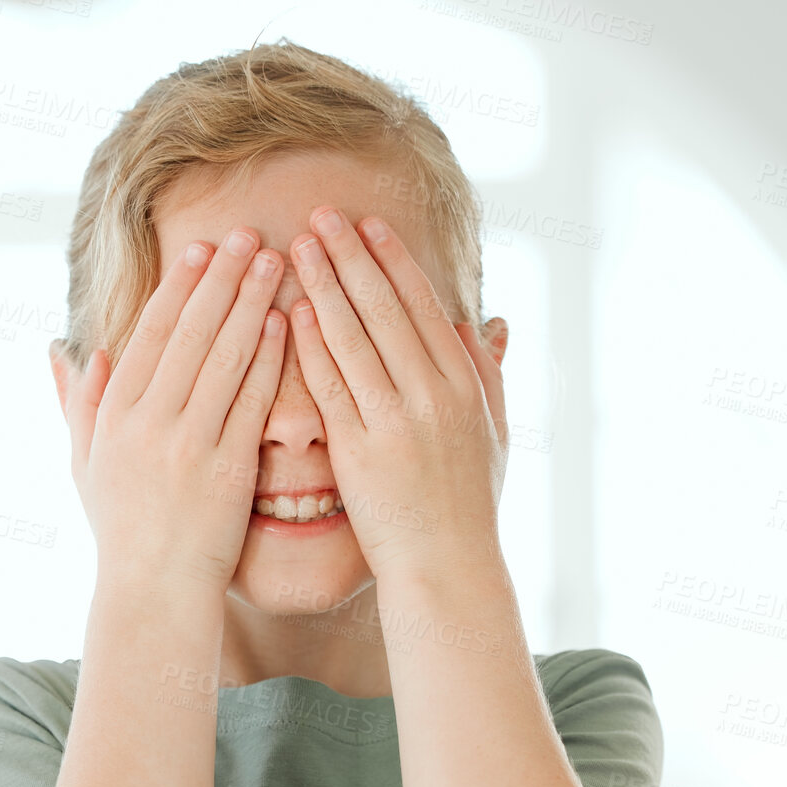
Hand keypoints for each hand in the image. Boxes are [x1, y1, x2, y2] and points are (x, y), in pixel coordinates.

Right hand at [64, 228, 287, 592]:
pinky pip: (252, 402)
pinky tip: (286, 325)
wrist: (152, 593)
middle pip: (192, 333)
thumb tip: (65, 351)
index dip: (179, 287)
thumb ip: (78, 405)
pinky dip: (269, 360)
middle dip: (222, 278)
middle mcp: (149, 421)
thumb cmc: (122, 530)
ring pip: (226, 357)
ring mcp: (189, 444)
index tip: (201, 249)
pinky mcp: (228, 469)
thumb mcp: (84, 466)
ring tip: (275, 263)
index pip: (152, 333)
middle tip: (248, 235)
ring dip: (251, 304)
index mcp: (115, 413)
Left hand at [286, 207, 507, 585]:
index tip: (367, 224)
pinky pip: (330, 387)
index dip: (392, 261)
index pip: (422, 307)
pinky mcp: (359, 452)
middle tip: (320, 216)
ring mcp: (395, 423)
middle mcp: (433, 396)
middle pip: (385, 310)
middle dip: (350, 256)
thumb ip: (488, 375)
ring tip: (296, 248)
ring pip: (354, 338)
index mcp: (464, 386)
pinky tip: (291, 312)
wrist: (447, 569)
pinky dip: (311, 345)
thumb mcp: (494, 435)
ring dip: (323, 286)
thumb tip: (486, 322)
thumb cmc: (468, 506)